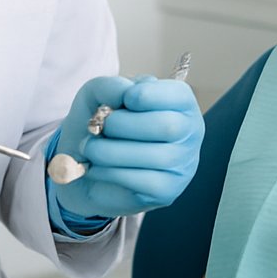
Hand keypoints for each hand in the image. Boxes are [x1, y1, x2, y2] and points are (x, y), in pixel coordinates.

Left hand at [51, 75, 202, 220]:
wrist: (87, 164)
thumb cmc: (103, 124)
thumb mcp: (100, 94)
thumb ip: (112, 86)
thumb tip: (123, 94)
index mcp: (181, 103)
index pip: (177, 95)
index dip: (146, 95)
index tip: (124, 99)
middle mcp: (190, 132)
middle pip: (165, 126)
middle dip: (122, 125)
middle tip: (98, 127)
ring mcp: (182, 164)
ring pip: (150, 157)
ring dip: (108, 151)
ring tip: (90, 148)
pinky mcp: (166, 191)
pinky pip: (140, 181)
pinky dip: (110, 172)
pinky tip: (98, 168)